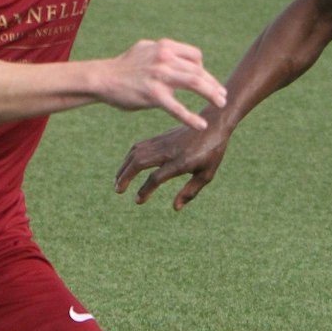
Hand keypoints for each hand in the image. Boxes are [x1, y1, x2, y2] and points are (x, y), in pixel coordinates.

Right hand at [99, 39, 227, 129]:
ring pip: (194, 83)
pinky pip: (177, 107)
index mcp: (165, 47)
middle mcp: (165, 57)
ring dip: (211, 94)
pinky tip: (200, 125)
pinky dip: (191, 117)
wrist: (103, 78)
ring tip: (221, 105)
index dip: (203, 69)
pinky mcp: (153, 94)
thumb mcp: (145, 49)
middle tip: (222, 96)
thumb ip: (163, 52)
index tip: (206, 81)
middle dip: (213, 84)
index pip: (195, 56)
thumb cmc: (123, 66)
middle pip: (199, 70)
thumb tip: (178, 55)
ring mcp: (159, 75)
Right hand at [116, 122, 231, 209]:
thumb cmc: (213, 151)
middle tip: (118, 191)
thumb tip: (175, 208)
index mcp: (180, 162)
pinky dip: (130, 157)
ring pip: (136, 153)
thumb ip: (190, 191)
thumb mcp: (206, 174)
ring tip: (118, 181)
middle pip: (139, 163)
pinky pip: (140, 146)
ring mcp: (162, 142)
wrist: (213, 122)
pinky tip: (127, 167)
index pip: (156, 178)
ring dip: (124, 167)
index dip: (145, 190)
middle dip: (125, 177)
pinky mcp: (160, 137)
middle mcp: (168, 151)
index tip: (138, 201)